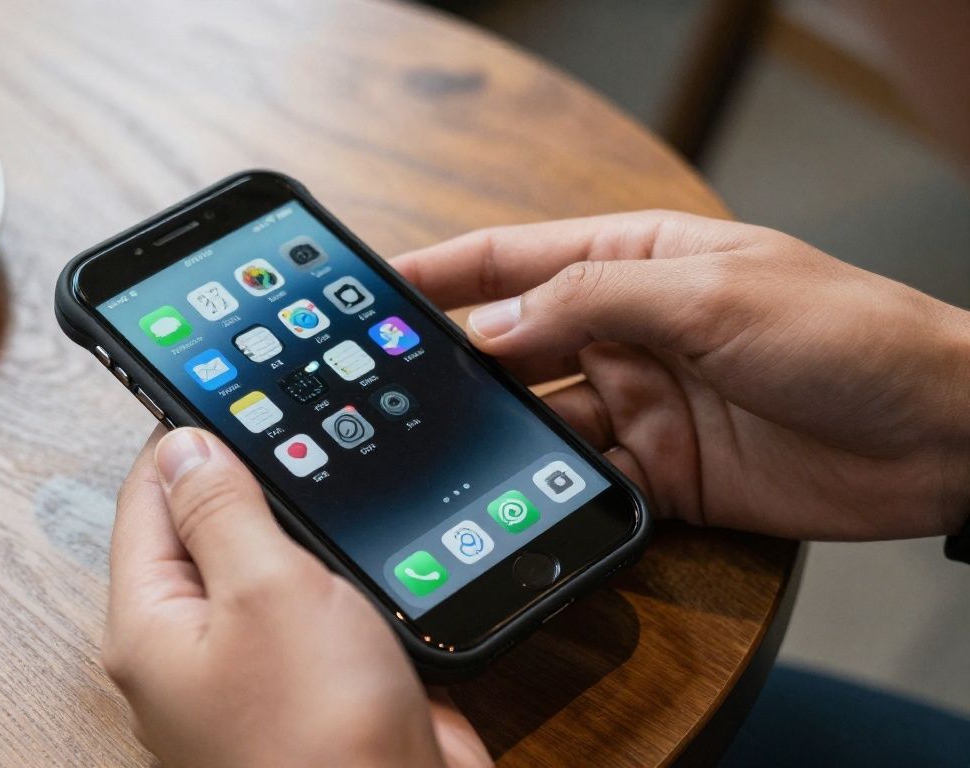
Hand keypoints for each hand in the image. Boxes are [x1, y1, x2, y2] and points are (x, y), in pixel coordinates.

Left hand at [103, 427, 490, 767]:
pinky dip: (334, 571)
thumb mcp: (265, 591)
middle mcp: (191, 649)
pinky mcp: (313, 684)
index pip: (147, 497)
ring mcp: (253, 670)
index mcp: (150, 625)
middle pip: (204, 529)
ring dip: (299, 524)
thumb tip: (186, 444)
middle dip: (250, 478)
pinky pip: (313, 606)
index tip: (229, 384)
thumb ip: (220, 510)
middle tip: (296, 423)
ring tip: (332, 470)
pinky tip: (366, 540)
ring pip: (266, 565)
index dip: (187, 436)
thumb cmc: (321, 738)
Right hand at [396, 211, 969, 539]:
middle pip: (510, 346)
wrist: (944, 438)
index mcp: (633, 264)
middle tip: (378, 389)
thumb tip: (487, 329)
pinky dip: (543, 492)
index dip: (439, 274)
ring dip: (493, 436)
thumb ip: (590, 302)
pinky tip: (507, 498)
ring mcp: (639, 407)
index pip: (512, 262)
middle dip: (450, 365)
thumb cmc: (846, 333)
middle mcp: (624, 334)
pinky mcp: (658, 475)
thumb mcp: (709, 295)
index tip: (368, 291)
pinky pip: (579, 483)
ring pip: (535, 421)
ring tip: (432, 451)